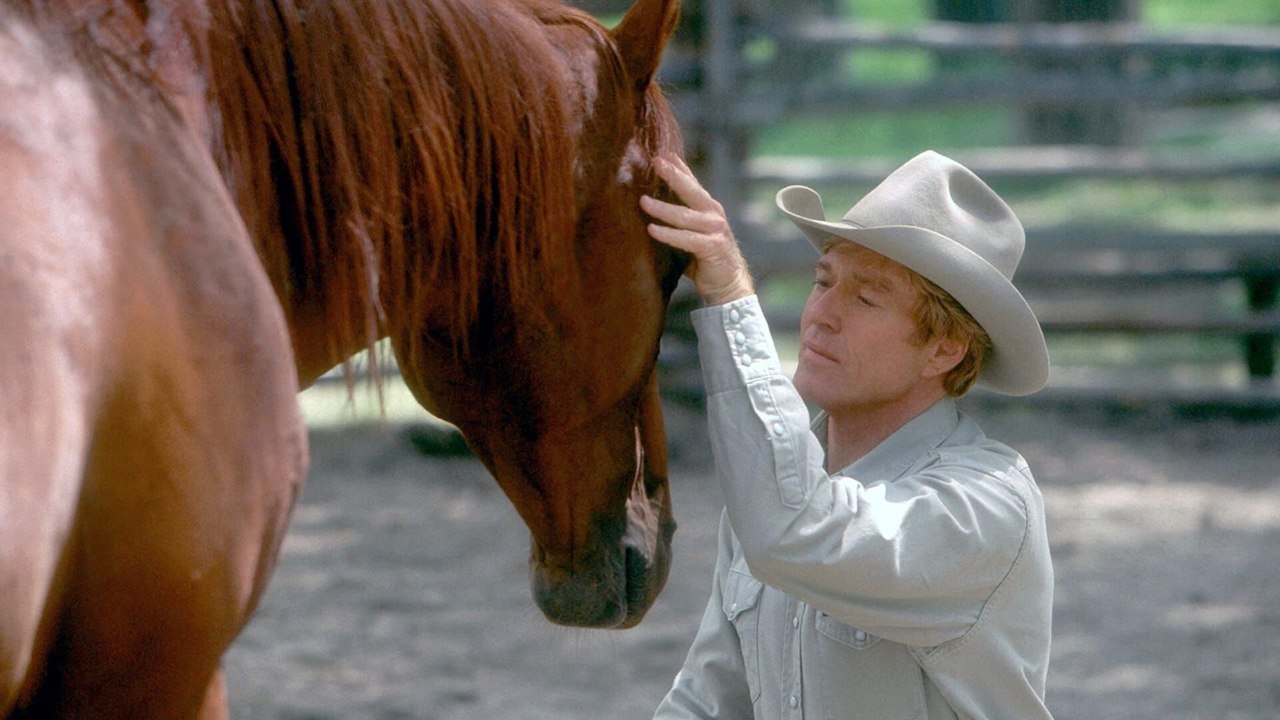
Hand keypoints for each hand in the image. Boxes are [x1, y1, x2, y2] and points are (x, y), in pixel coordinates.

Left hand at [640, 155, 753, 305]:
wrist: (729, 285)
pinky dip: (668, 234)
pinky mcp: (712, 248)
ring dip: (662, 208)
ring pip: (684, 216)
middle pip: (691, 191)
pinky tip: (652, 229)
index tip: (663, 152)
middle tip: (655, 161)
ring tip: (642, 201)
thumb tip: (648, 205)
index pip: (692, 183)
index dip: (678, 167)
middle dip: (672, 174)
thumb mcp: (691, 233)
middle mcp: (713, 215)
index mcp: (708, 208)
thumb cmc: (704, 259)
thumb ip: (678, 220)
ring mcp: (715, 230)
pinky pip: (686, 239)